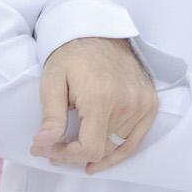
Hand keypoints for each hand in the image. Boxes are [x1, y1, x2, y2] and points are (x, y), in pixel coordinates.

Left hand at [32, 36, 156, 174]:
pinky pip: (135, 140)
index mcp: (101, 98)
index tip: (46, 150)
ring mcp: (142, 104)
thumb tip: (42, 144)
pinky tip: (100, 160)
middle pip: (100, 150)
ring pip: (115, 147)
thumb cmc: (71, 56)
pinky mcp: (150, 104)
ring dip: (93, 152)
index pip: (89, 148)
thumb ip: (50, 116)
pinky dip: (118, 152)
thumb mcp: (52, 82)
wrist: (98, 32)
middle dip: (72, 153)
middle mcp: (126, 103)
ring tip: (70, 146)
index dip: (66, 155)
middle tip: (52, 148)